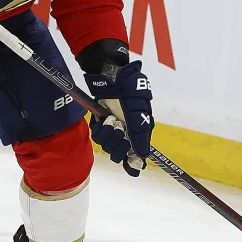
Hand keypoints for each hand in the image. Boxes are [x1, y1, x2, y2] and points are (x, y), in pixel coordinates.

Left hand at [84, 61, 153, 175]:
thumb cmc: (129, 89)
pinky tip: (104, 119)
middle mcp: (126, 133)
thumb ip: (139, 133)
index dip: (132, 163)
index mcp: (139, 132)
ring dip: (108, 135)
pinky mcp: (101, 123)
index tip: (130, 167)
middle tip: (119, 129)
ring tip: (111, 120)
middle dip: (118, 145)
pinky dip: (100, 130)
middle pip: (119, 153)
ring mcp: (113, 128)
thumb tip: (143, 155)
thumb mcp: (138, 110)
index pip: (135, 155)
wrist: (111, 74)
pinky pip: (98, 136)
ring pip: (107, 146)